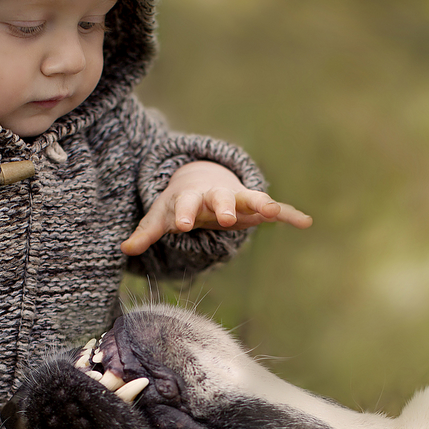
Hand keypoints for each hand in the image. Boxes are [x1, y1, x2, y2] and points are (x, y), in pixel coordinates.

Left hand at [122, 161, 311, 255]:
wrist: (203, 179)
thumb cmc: (179, 203)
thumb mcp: (160, 216)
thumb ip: (146, 233)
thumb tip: (123, 249)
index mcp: (190, 197)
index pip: (185, 204)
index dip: (184, 214)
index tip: (182, 226)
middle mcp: (216, 195)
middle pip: (220, 198)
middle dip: (223, 206)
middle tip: (224, 218)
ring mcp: (238, 198)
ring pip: (251, 198)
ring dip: (262, 203)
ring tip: (274, 211)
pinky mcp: (255, 204)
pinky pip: (275, 208)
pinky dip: (290, 214)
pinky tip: (305, 222)